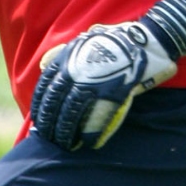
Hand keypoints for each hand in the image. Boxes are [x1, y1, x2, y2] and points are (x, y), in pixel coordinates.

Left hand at [29, 0, 185, 150]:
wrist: (146, 41)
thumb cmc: (116, 40)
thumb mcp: (84, 40)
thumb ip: (62, 53)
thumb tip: (42, 64)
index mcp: (67, 61)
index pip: (44, 89)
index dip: (40, 108)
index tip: (38, 121)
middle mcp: (74, 72)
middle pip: (54, 105)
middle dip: (49, 124)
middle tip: (49, 138)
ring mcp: (92, 84)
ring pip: (70, 114)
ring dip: (65, 133)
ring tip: (65, 145)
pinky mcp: (110, 94)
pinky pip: (94, 118)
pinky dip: (89, 133)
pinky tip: (87, 143)